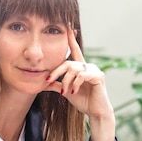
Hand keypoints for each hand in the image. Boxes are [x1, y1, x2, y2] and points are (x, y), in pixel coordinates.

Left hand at [43, 25, 115, 140]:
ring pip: (73, 69)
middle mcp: (88, 66)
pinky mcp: (98, 76)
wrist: (95, 112)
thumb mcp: (66, 91)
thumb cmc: (83, 101)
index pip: (75, 50)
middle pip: (68, 63)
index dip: (71, 39)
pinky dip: (75, 84)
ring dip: (66, 81)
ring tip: (64, 92)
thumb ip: (57, 84)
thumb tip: (43, 82)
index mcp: (81, 68)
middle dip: (56, 71)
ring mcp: (94, 70)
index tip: (68, 27)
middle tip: (47, 79)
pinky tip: (73, 92)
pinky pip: (82, 75)